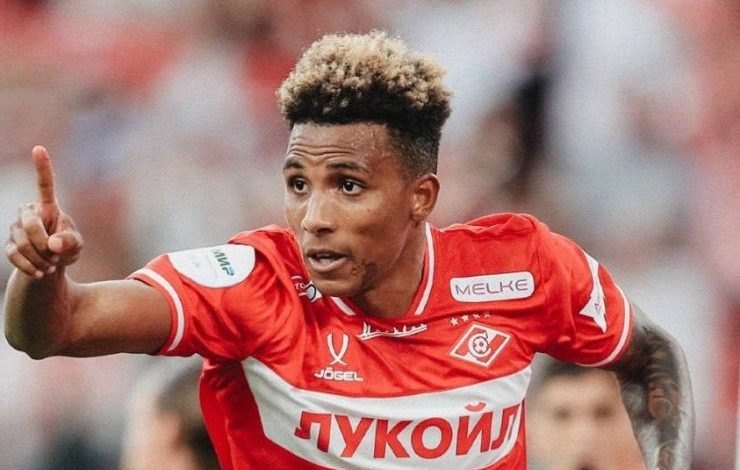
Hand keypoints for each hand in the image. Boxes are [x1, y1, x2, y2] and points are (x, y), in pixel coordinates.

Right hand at [5, 146, 82, 278]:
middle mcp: (27, 212)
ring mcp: (15, 227)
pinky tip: (40, 272)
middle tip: (56, 257)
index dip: (42, 167)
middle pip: (30, 225)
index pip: (44, 184)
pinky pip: (14, 255)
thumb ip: (70, 242)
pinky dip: (30, 267)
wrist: (51, 263)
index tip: (39, 148)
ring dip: (40, 259)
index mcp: (48, 206)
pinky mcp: (9, 244)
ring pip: (22, 243)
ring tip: (51, 265)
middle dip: (44, 244)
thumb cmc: (67, 247)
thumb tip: (53, 244)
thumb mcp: (76, 246)